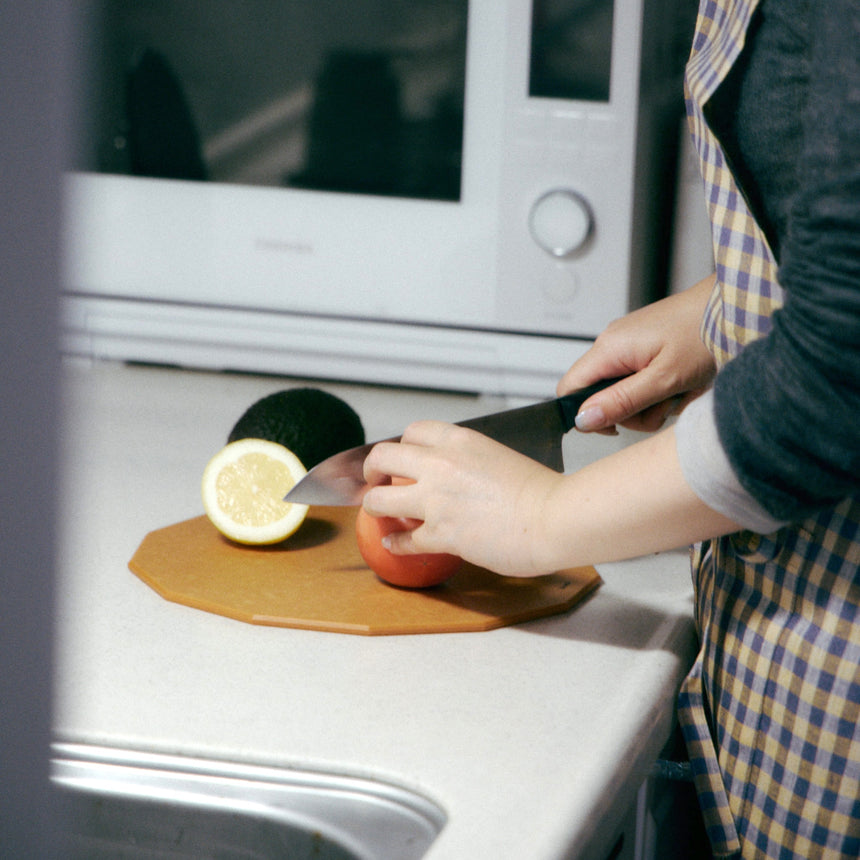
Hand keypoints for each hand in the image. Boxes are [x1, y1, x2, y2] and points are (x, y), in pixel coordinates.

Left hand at [362, 422, 563, 576]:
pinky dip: (395, 542)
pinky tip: (393, 543)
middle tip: (376, 479)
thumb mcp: (501, 457)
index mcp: (459, 441)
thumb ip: (473, 461)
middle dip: (372, 469)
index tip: (401, 457)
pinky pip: (402, 538)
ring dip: (374, 505)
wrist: (557, 518)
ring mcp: (436, 500)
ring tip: (378, 510)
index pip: (413, 431)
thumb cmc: (543, 491)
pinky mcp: (440, 534)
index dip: (402, 445)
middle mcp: (441, 465)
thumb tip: (462, 474)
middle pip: (382, 457)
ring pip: (378, 499)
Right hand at [558, 275, 717, 432]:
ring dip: (650, 403)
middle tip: (662, 406)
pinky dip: (659, 390)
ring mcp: (630, 344)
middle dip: (630, 412)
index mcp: (610, 348)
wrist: (735, 306)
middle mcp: (613, 343)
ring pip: (622, 391)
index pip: (569, 388)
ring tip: (679, 392)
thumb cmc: (705, 332)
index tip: (615, 427)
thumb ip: (621, 401)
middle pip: (599, 396)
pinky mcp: (647, 347)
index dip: (585, 415)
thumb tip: (583, 420)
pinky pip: (639, 380)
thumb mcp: (663, 379)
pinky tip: (682, 383)